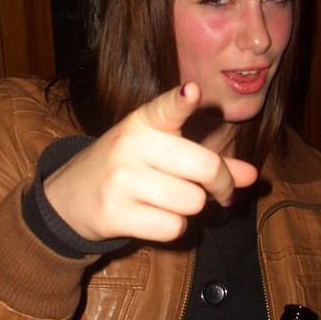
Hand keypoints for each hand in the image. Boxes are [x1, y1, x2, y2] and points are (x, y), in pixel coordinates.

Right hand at [43, 82, 257, 242]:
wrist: (69, 197)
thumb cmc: (127, 169)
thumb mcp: (162, 152)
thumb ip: (208, 160)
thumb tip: (251, 176)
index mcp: (143, 121)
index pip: (166, 108)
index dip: (181, 101)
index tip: (192, 92)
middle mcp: (130, 144)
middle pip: (204, 168)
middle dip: (221, 185)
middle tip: (220, 192)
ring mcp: (120, 179)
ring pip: (192, 202)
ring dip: (190, 209)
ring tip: (168, 201)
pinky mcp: (114, 212)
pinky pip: (173, 227)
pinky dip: (172, 228)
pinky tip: (153, 217)